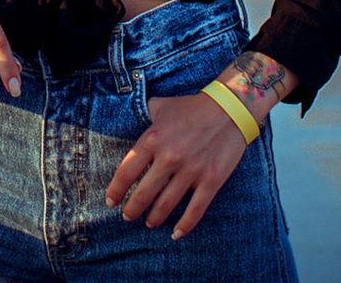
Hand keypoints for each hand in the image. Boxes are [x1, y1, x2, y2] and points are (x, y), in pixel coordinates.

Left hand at [105, 92, 247, 240]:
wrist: (229, 108)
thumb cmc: (191, 107)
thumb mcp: (160, 106)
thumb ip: (143, 116)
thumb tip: (129, 120)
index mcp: (152, 139)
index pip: (126, 172)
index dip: (115, 191)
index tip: (111, 201)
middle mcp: (169, 157)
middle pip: (143, 194)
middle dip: (132, 209)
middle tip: (127, 216)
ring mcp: (191, 170)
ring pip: (166, 205)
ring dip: (154, 218)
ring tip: (149, 222)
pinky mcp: (211, 180)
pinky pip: (195, 210)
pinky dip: (184, 225)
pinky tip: (175, 233)